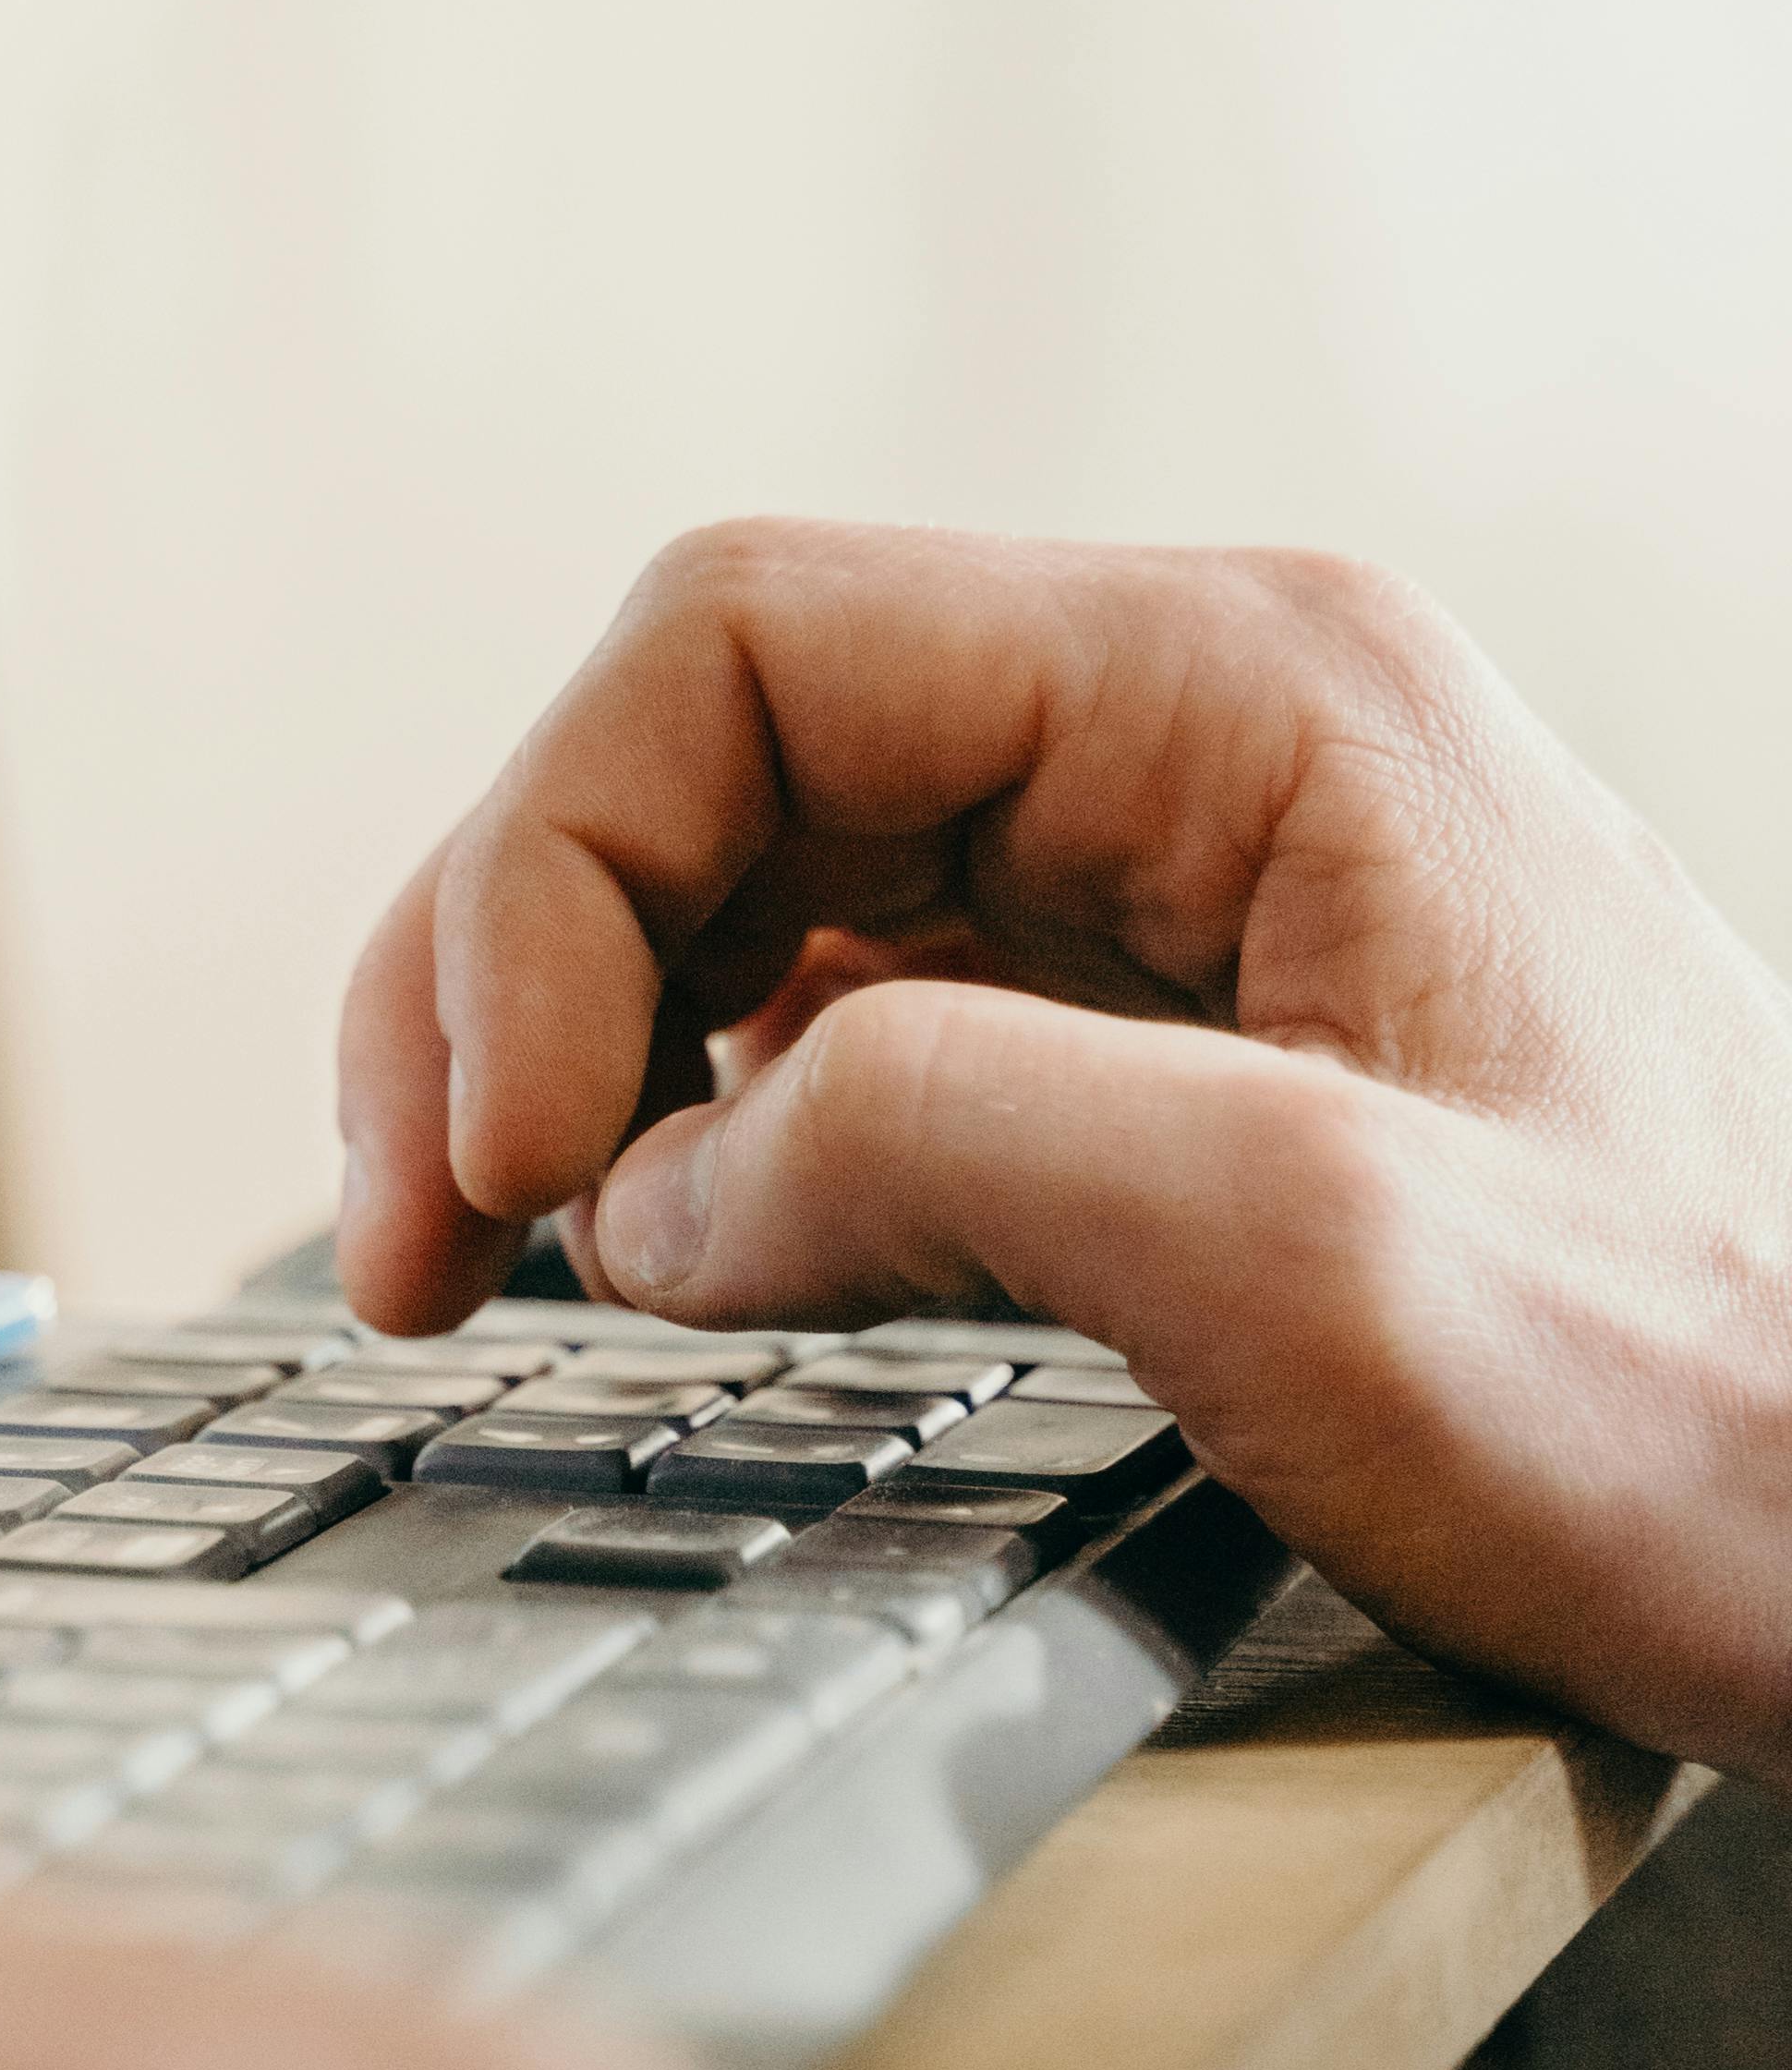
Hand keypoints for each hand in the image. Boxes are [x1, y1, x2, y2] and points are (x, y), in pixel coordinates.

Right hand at [335, 523, 1791, 1777]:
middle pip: (705, 747)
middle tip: (408, 1248)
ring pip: (739, 878)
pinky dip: (683, 1132)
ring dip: (560, 1055)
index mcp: (1249, 699)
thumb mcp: (1312, 1261)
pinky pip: (832, 1018)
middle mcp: (1193, 747)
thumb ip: (946, 1147)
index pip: (741, 646)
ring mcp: (1164, 893)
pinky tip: (643, 1264)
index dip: (544, 880)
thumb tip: (650, 1189)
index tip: (498, 1165)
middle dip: (500, 975)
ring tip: (470, 1266)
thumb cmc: (1701, 1424)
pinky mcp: (1147, 1044)